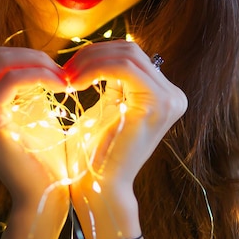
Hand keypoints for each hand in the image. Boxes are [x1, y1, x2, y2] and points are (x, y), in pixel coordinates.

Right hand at [0, 47, 68, 211]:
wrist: (45, 195)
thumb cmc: (42, 153)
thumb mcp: (29, 108)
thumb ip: (24, 81)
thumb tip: (35, 53)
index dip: (29, 59)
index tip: (58, 71)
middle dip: (35, 59)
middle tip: (64, 74)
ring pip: (4, 62)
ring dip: (41, 66)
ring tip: (66, 80)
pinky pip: (13, 80)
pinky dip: (41, 76)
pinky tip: (63, 86)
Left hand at [63, 40, 187, 238]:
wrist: (97, 188)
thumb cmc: (94, 154)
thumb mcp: (106, 108)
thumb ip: (112, 82)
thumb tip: (101, 52)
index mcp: (163, 94)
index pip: (130, 54)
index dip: (96, 53)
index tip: (67, 67)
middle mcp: (173, 95)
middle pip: (130, 50)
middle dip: (92, 54)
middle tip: (64, 70)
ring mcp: (170, 99)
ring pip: (126, 55)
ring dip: (90, 61)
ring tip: (67, 78)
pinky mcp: (158, 103)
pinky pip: (123, 67)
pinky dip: (95, 69)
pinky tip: (75, 83)